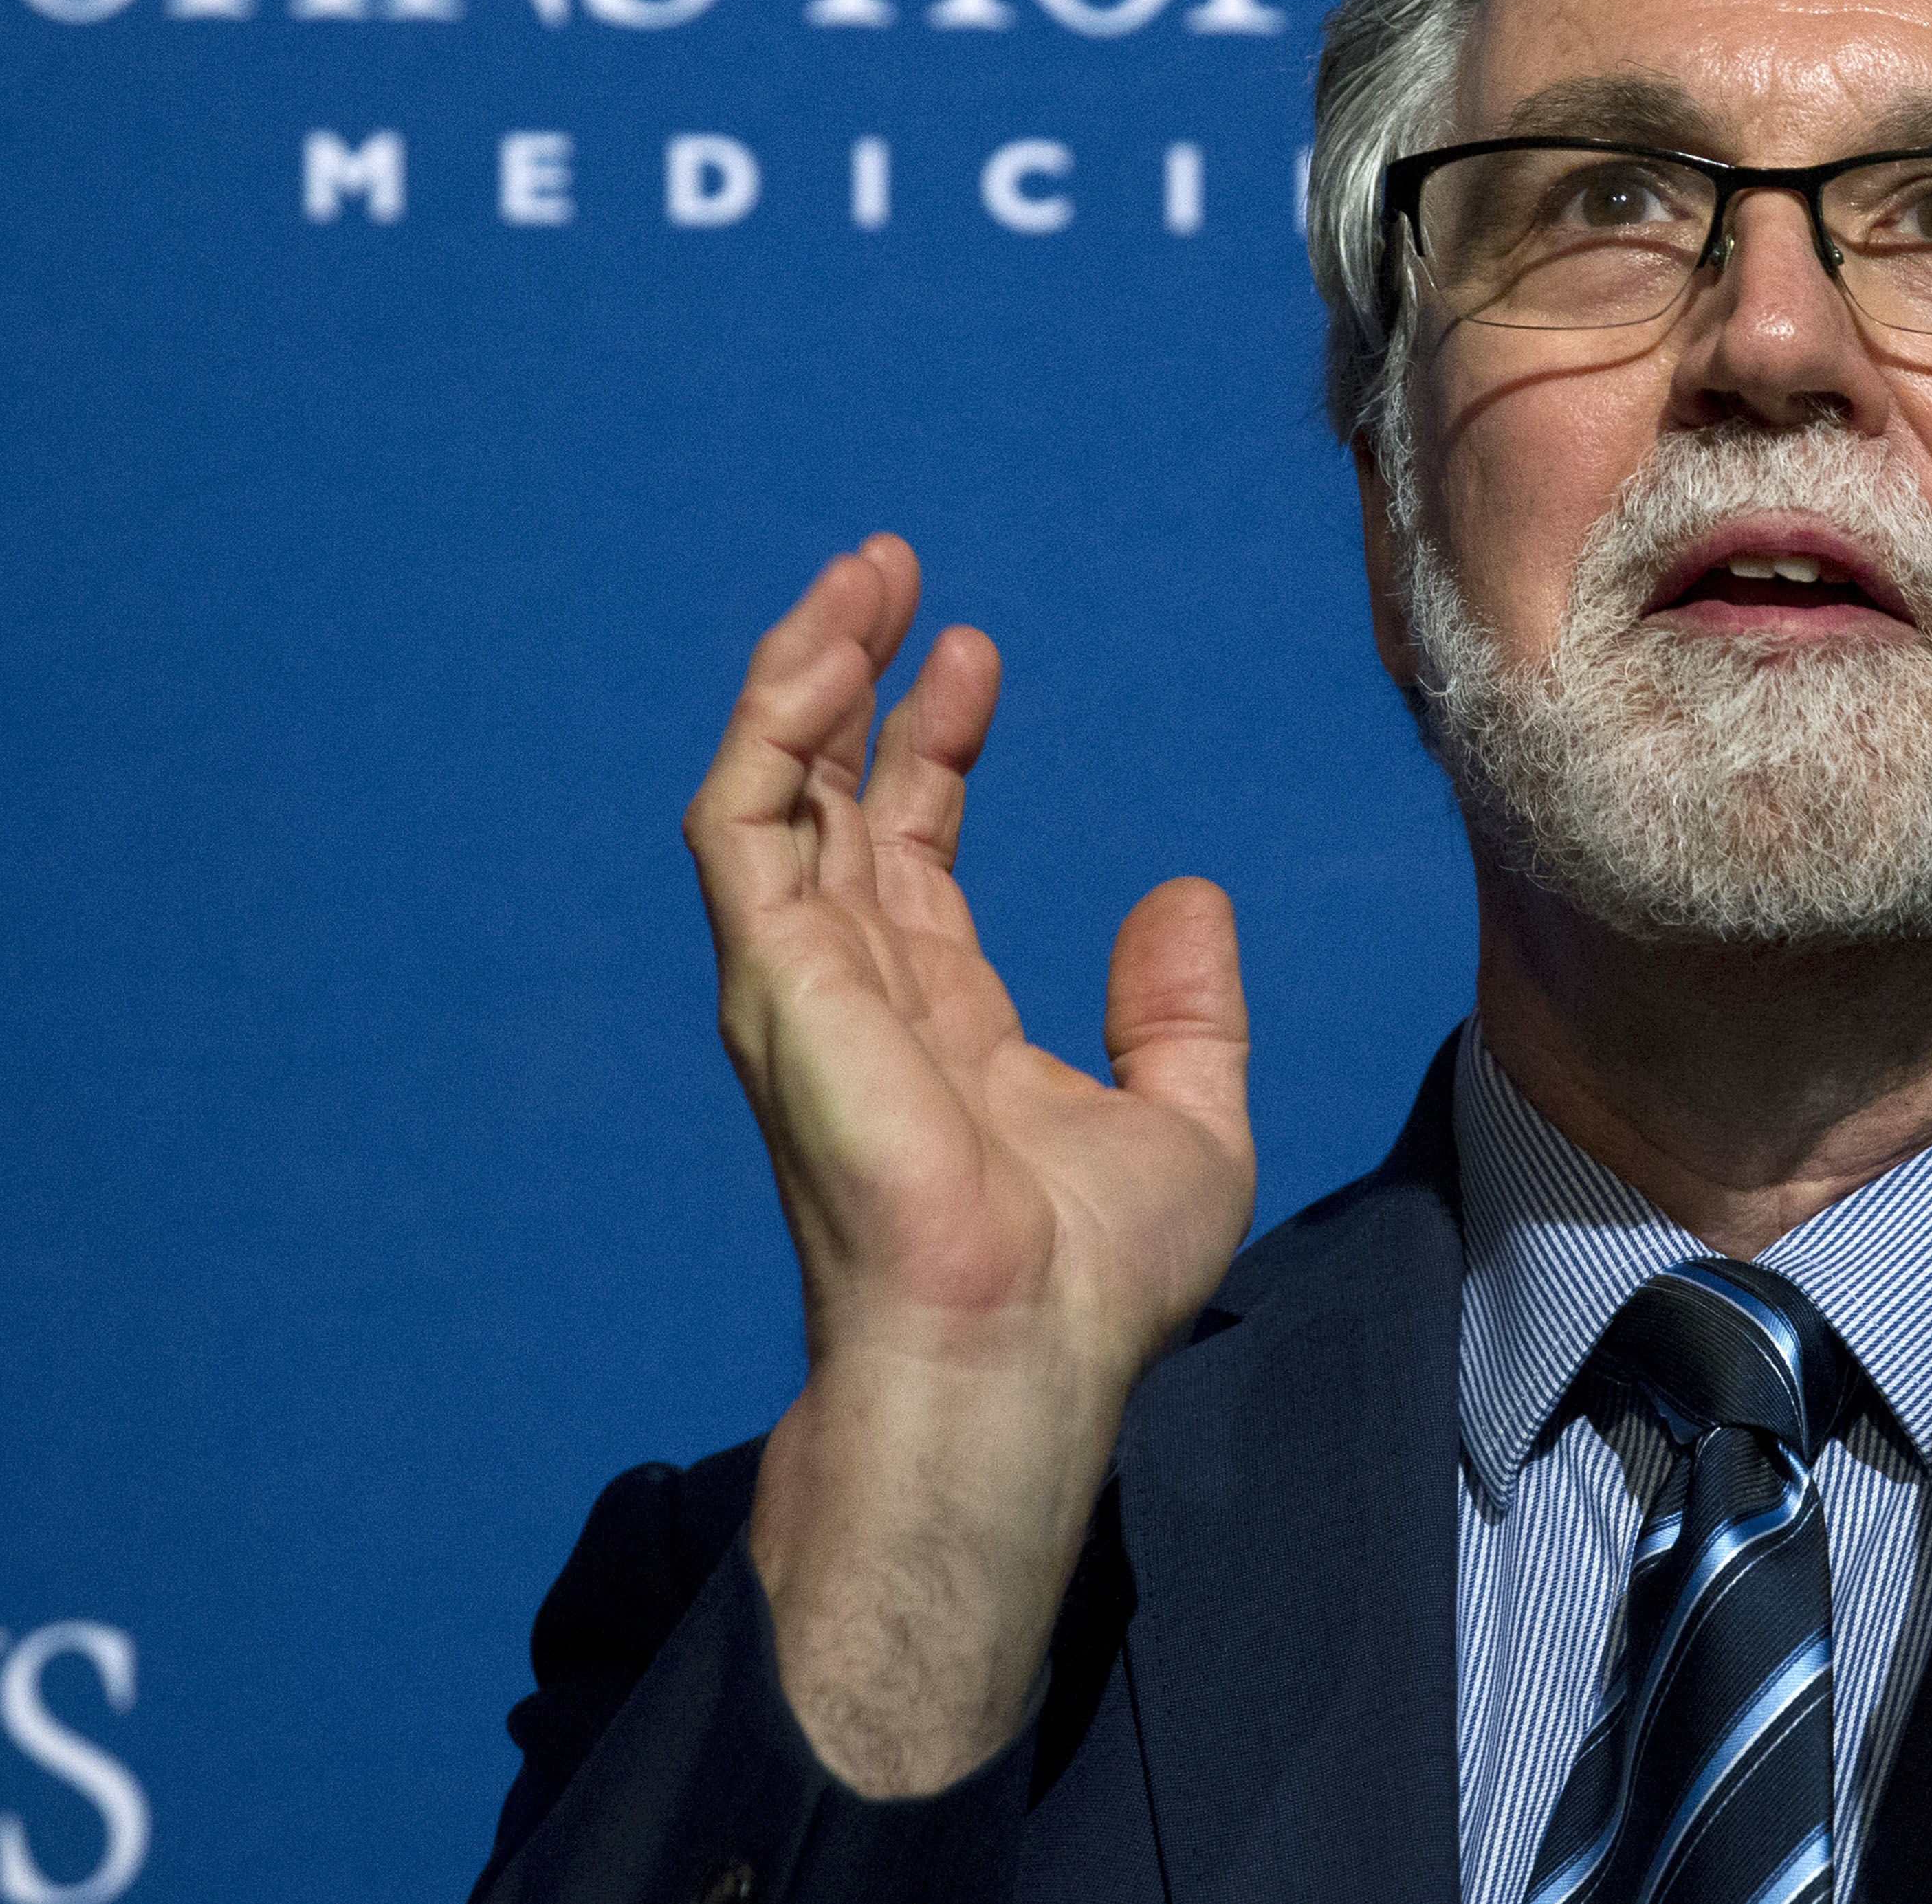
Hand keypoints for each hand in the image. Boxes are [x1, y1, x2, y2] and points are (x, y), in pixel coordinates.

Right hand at [681, 535, 1255, 1793]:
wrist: (1019, 1358)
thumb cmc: (1089, 1288)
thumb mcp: (1186, 1120)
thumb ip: (1183, 1007)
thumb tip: (1188, 892)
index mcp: (940, 1023)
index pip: (911, 857)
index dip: (933, 748)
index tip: (971, 658)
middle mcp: (857, 997)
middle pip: (830, 805)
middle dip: (849, 682)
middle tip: (892, 572)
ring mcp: (804, 989)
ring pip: (770, 794)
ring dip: (801, 676)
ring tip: (858, 576)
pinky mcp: (777, 982)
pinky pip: (743, 823)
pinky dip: (772, 728)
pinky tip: (825, 652)